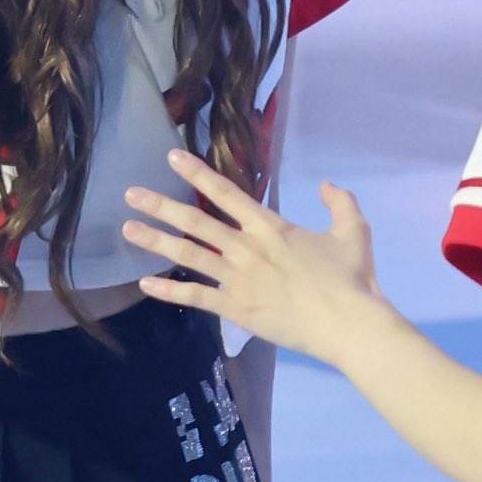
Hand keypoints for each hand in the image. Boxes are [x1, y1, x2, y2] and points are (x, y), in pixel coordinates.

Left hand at [122, 149, 380, 366]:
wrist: (348, 323)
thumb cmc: (351, 278)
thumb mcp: (353, 231)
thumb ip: (340, 203)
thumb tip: (328, 185)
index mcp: (269, 227)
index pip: (226, 193)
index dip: (197, 173)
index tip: (172, 157)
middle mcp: (246, 248)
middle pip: (195, 222)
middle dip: (160, 205)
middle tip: (131, 193)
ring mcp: (237, 279)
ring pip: (188, 255)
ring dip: (156, 241)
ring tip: (128, 229)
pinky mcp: (234, 308)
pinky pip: (195, 297)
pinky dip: (169, 292)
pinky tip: (145, 285)